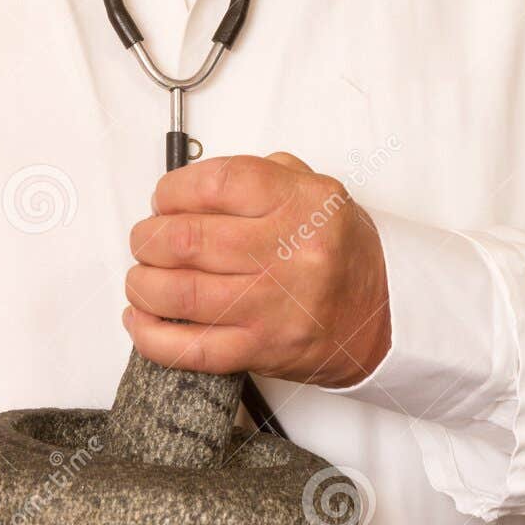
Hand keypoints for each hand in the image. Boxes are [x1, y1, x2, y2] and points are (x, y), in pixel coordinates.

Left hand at [124, 151, 389, 388]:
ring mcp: (273, 306)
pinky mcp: (261, 350)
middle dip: (148, 238)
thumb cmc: (340, 252)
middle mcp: (289, 253)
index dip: (173, 189)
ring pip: (178, 293)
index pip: (216, 184)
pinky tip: (140, 318)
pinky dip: (151, 335)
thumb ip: (259, 174)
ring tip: (141, 277)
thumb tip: (189, 184)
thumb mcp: (317, 192)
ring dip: (142, 283)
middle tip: (146, 240)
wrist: (384, 315)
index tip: (163, 198)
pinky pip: (190, 349)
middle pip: (185, 239)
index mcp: (303, 205)